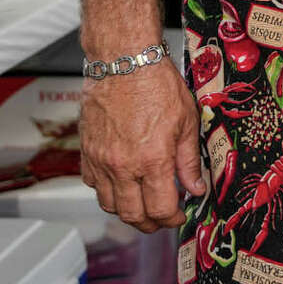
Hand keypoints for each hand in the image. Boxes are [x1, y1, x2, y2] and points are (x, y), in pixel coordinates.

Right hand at [81, 59, 206, 232]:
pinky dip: (106, 190)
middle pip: (133, 215)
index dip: (173, 219)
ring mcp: (101, 160)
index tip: (179, 215)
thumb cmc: (156, 84)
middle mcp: (123, 166)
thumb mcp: (186, 121)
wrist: (124, 60)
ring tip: (142, 204)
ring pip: (109, 204)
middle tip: (161, 218)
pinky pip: (92, 183)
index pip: (161, 209)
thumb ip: (189, 160)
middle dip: (150, 223)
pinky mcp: (86, 151)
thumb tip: (195, 188)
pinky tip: (120, 182)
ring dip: (126, 210)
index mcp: (152, 161)